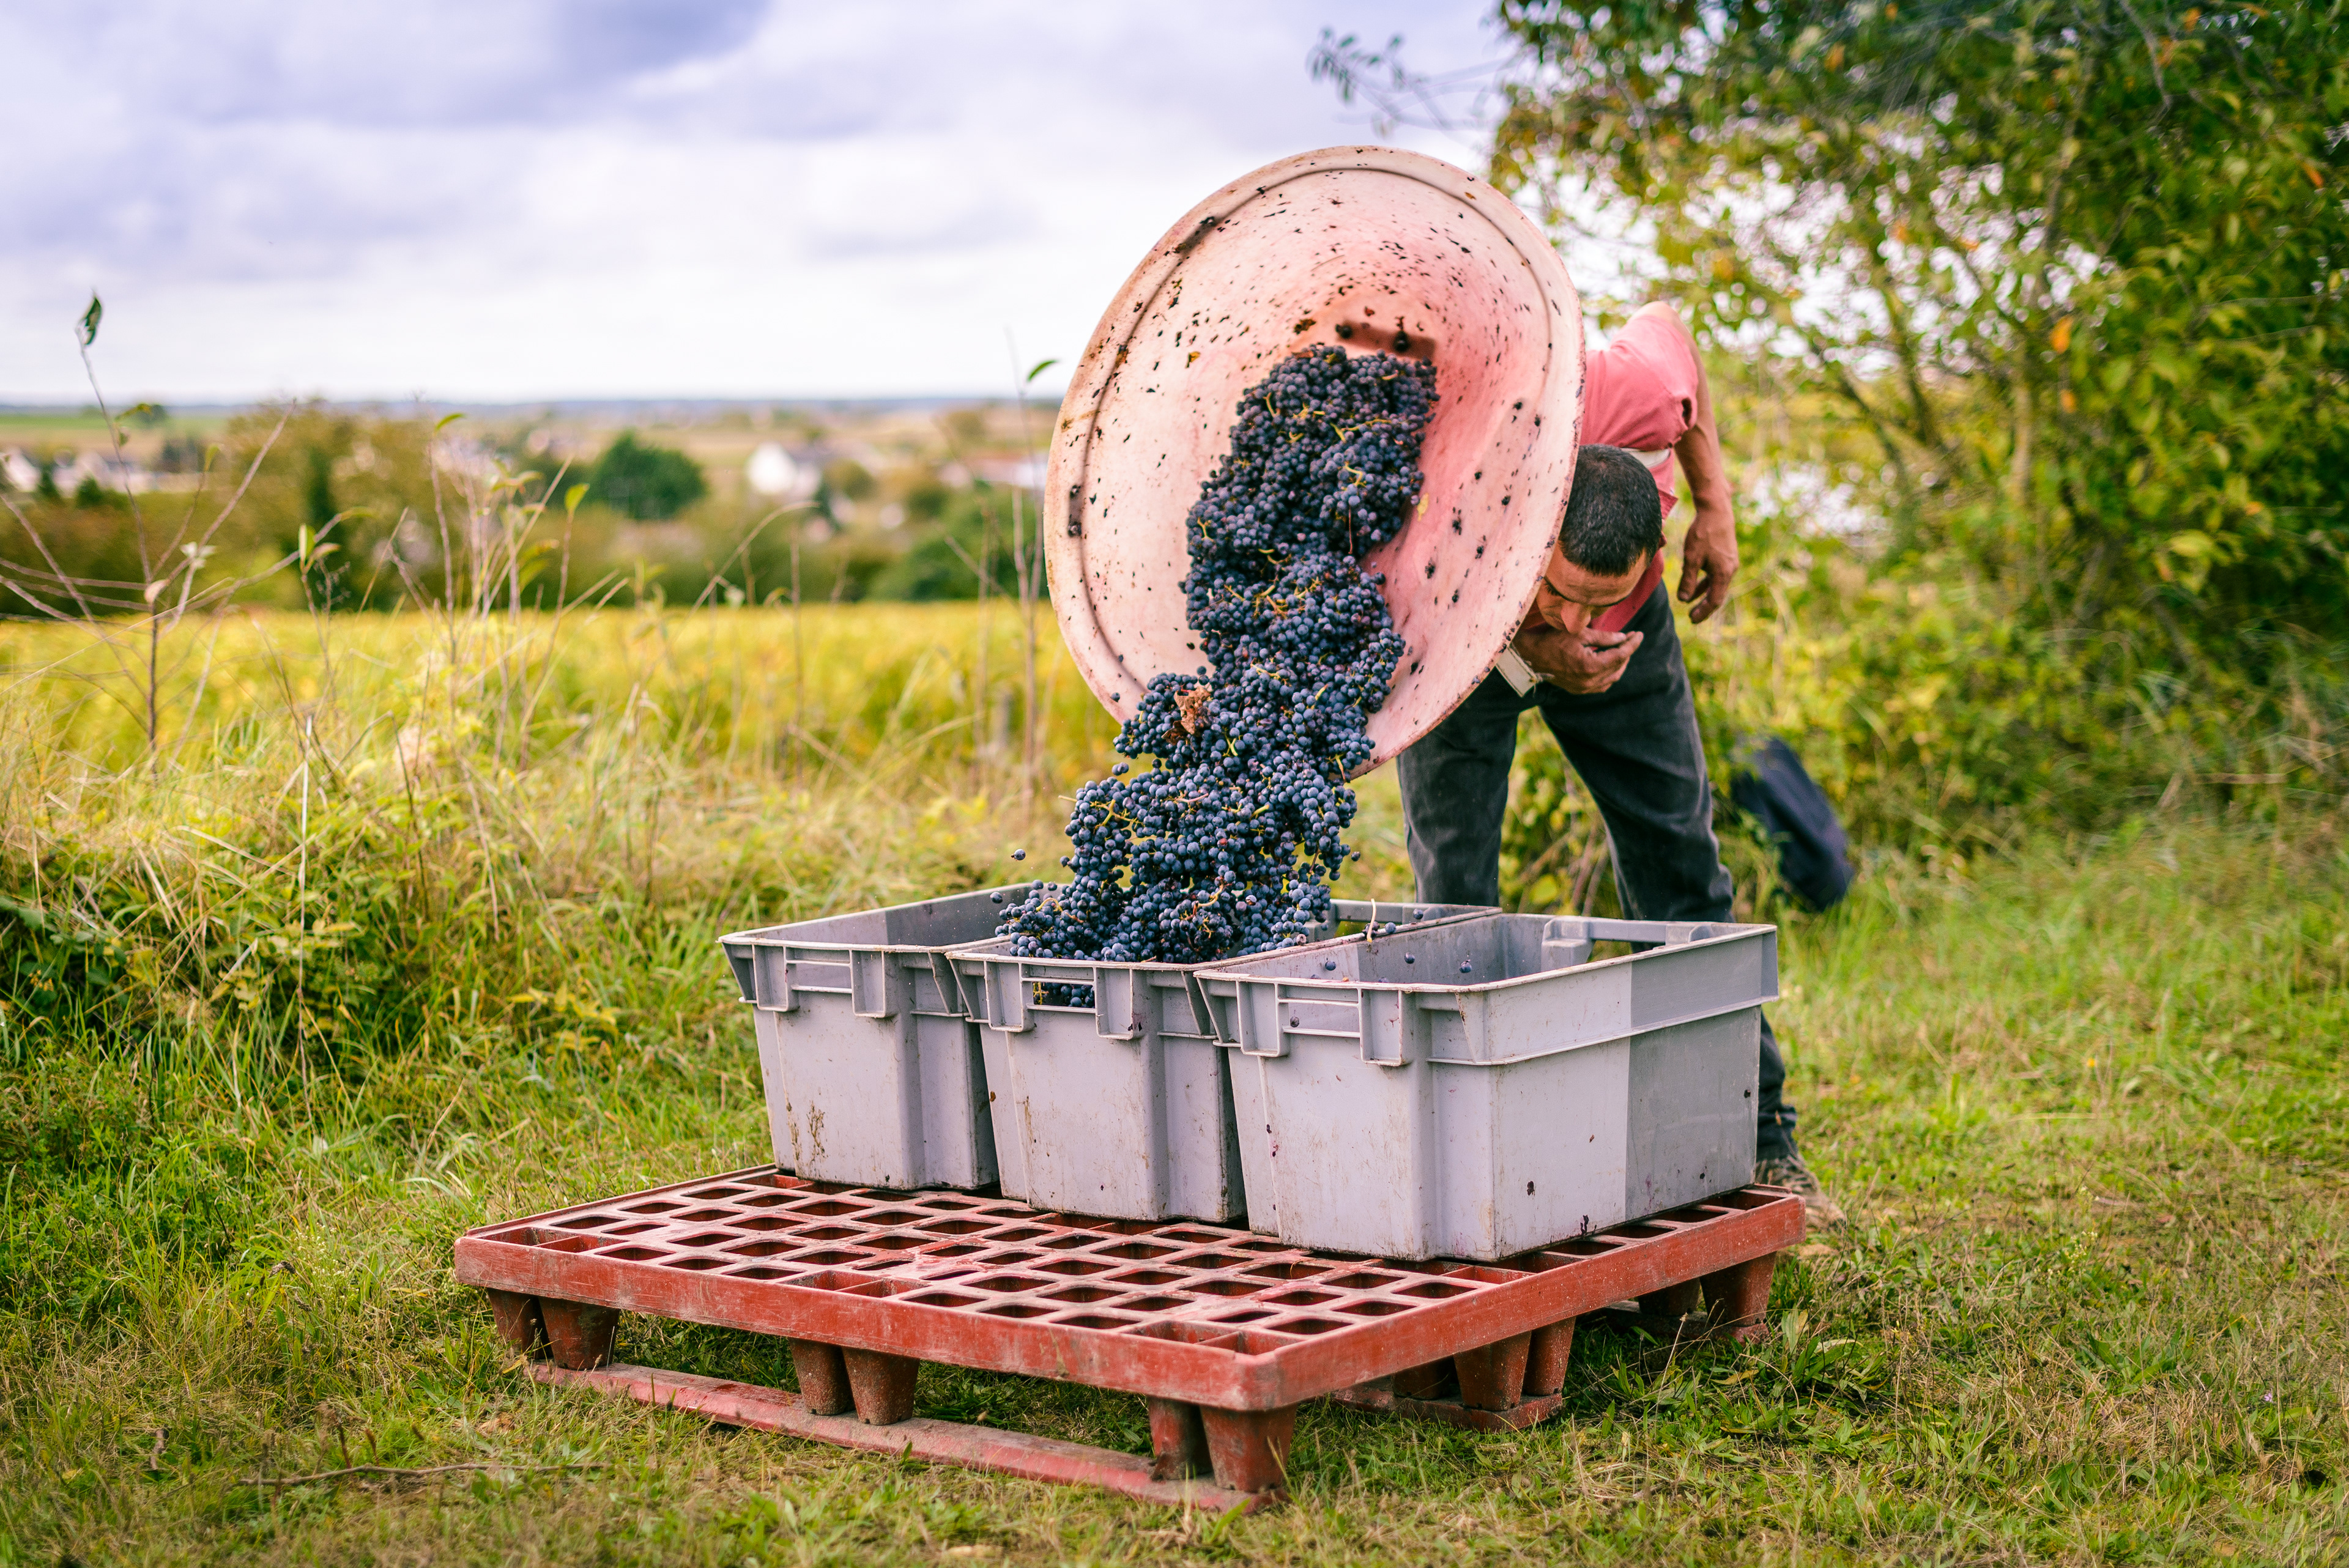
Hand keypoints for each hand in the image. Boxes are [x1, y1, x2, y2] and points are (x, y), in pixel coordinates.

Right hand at [1515, 623, 1642, 694]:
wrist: (1532, 657)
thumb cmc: (1553, 641)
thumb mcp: (1580, 633)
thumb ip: (1604, 637)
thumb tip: (1622, 638)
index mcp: (1591, 666)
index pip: (1621, 655)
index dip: (1632, 644)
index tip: (1639, 634)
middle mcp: (1589, 681)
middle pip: (1619, 667)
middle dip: (1627, 652)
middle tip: (1630, 638)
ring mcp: (1584, 688)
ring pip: (1612, 678)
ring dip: (1620, 664)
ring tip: (1622, 650)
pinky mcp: (1579, 690)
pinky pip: (1602, 685)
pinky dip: (1610, 675)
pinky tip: (1610, 664)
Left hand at [1677, 502, 1737, 623]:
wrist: (1716, 511)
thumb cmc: (1703, 534)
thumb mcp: (1691, 559)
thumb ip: (1688, 580)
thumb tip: (1683, 600)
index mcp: (1723, 573)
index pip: (1714, 600)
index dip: (1703, 612)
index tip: (1692, 620)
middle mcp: (1730, 570)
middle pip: (1717, 594)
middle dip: (1704, 607)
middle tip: (1692, 617)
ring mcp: (1730, 562)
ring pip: (1717, 584)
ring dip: (1704, 593)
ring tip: (1691, 602)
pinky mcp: (1727, 555)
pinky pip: (1716, 574)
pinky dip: (1706, 581)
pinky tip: (1695, 583)